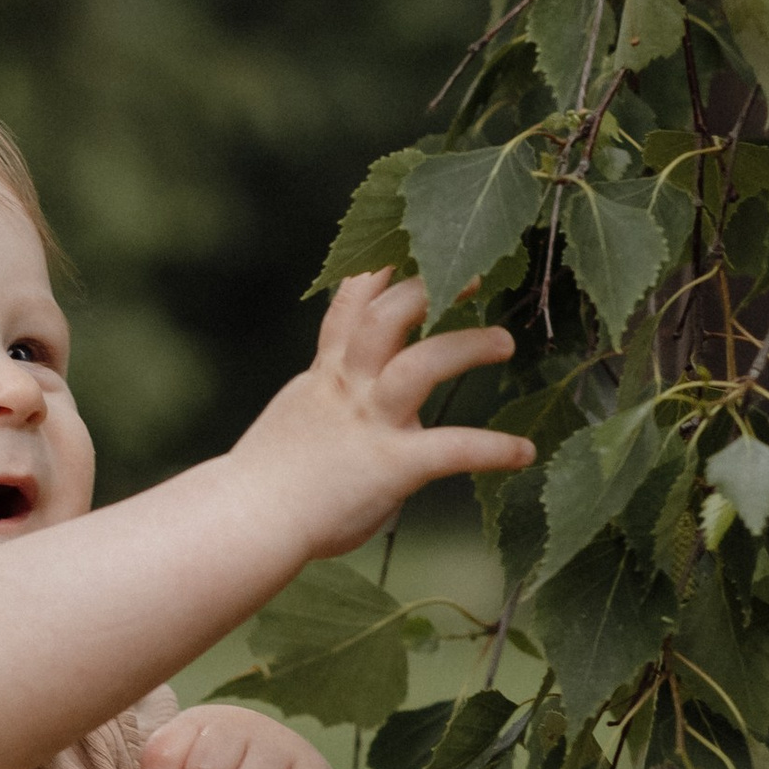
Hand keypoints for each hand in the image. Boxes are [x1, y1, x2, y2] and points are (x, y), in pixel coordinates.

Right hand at [238, 269, 526, 557]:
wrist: (244, 522)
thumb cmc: (264, 487)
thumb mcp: (298, 427)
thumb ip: (334, 413)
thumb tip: (364, 427)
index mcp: (325, 378)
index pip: (350, 307)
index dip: (380, 272)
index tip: (408, 245)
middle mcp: (348, 389)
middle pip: (386, 316)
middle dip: (428, 288)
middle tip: (474, 276)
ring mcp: (369, 423)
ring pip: (421, 363)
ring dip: (466, 346)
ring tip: (504, 343)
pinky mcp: (391, 466)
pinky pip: (451, 448)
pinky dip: (493, 449)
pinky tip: (524, 453)